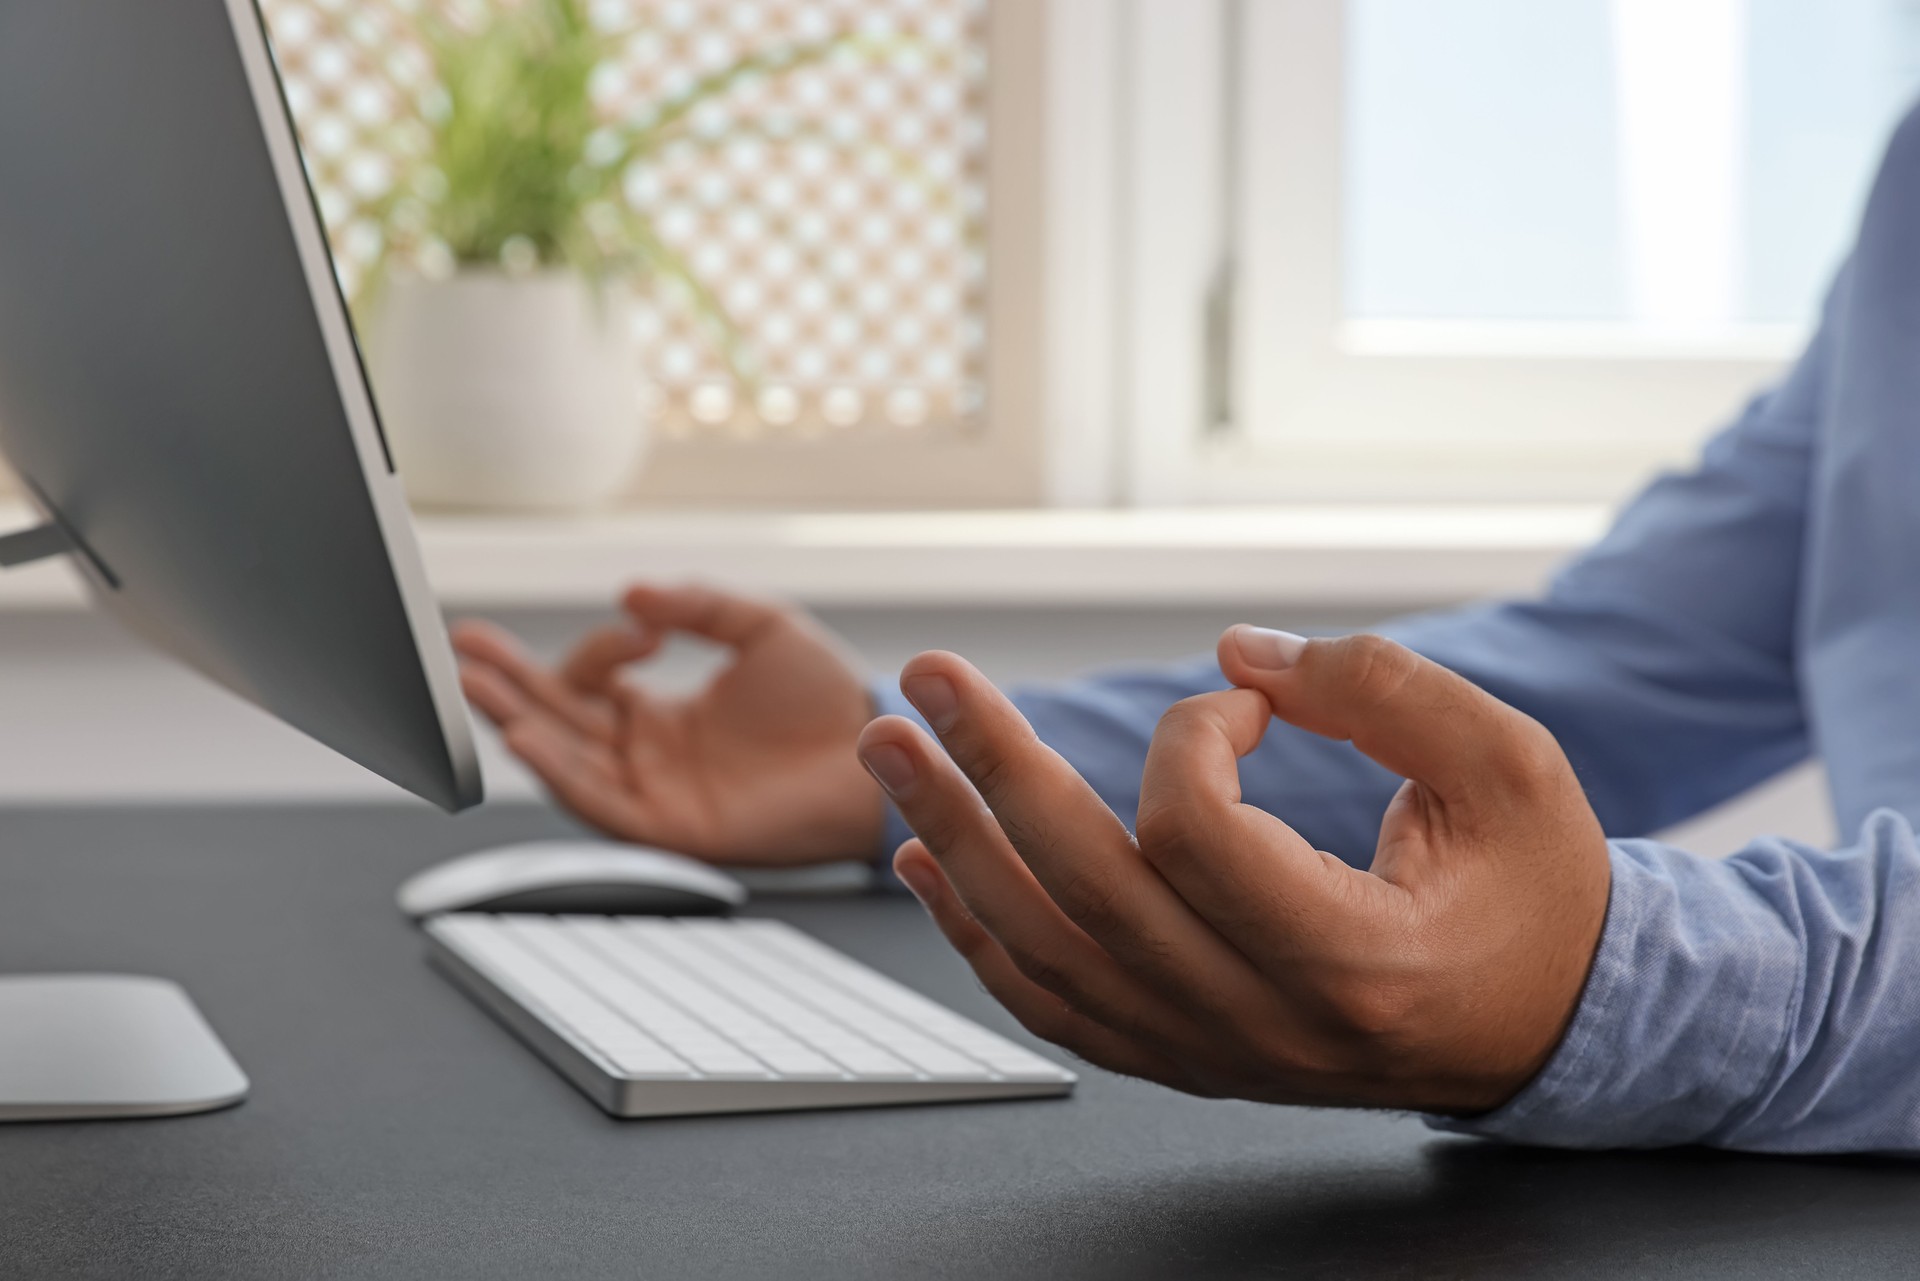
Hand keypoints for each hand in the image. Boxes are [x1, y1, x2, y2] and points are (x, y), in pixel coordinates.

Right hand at [453, 584, 882, 866]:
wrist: (878, 754)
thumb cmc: (827, 698)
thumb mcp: (758, 628)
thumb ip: (695, 605)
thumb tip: (630, 592)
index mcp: (659, 714)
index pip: (592, 681)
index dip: (599, 650)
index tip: (641, 628)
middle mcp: (645, 755)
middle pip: (557, 718)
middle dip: (506, 681)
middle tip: (459, 645)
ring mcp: (654, 792)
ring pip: (564, 758)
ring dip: (516, 719)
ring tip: (471, 683)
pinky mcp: (670, 827)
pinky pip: (600, 802)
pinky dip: (559, 770)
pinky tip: (527, 735)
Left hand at [856, 628, 1610, 1114]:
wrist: (1546, 1029)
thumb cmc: (1534, 895)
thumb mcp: (1511, 767)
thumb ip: (1385, 690)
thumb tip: (1239, 651)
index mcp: (1354, 959)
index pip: (1202, 841)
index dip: (1194, 738)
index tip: (1240, 701)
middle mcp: (1267, 1023)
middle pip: (1086, 890)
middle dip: (992, 768)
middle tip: (926, 677)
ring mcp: (1214, 1053)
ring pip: (1046, 951)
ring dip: (955, 840)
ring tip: (890, 750)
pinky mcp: (1185, 1058)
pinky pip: (1054, 1004)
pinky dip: (977, 932)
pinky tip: (927, 862)